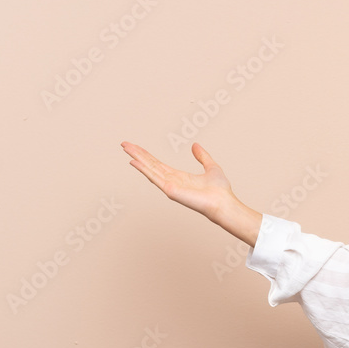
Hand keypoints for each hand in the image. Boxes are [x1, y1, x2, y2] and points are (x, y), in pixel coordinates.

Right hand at [122, 141, 261, 245]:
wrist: (224, 202)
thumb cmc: (220, 190)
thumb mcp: (211, 167)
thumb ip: (202, 156)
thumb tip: (195, 145)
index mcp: (179, 177)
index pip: (158, 164)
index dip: (147, 155)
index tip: (136, 147)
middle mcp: (172, 182)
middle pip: (151, 165)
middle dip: (138, 154)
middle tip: (124, 144)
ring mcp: (170, 187)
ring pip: (150, 169)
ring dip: (137, 158)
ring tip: (126, 148)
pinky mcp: (171, 191)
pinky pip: (155, 178)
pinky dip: (144, 169)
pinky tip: (134, 162)